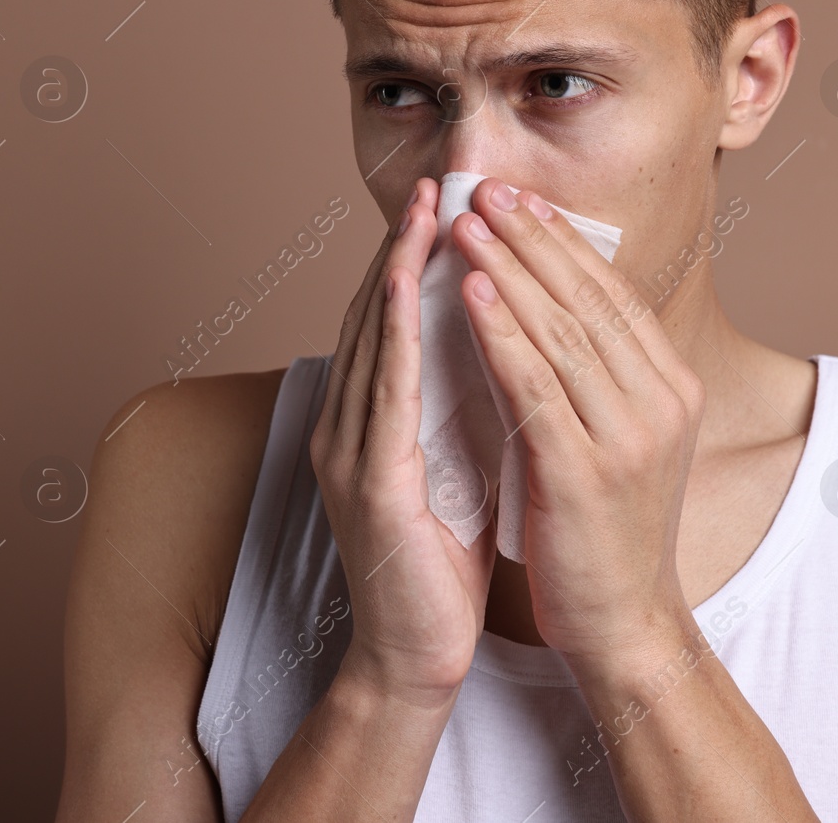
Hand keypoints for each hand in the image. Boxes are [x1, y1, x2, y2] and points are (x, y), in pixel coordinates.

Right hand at [310, 177, 497, 710]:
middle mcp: (344, 428)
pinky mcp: (367, 481)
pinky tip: (409, 287)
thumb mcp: (452, 471)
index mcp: (365, 426)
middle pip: (372, 316)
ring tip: (424, 211)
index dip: (410, 261)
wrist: (412, 656)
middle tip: (433, 182)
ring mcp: (348, 452)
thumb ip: (455, 412)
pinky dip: (394, 331)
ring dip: (396, 269)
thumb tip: (492, 350)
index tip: (444, 206)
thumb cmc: (439, 568)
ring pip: (372, 340)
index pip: (387, 325)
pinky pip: (383, 392)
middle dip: (401, 246)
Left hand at [452, 177, 706, 664]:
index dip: (560, 239)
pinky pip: (535, 385)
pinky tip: (468, 295)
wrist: (624, 623)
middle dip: (529, 236)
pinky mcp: (585, 471)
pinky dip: (500, 333)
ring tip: (463, 223)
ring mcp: (627, 436)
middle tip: (481, 188)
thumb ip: (597, 374)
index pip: (610, 292)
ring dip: (507, 269)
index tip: (514, 197)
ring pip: (561, 330)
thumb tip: (552, 303)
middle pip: (587, 297)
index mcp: (670, 387)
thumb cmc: (605, 526)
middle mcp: (660, 401)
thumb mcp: (616, 435)